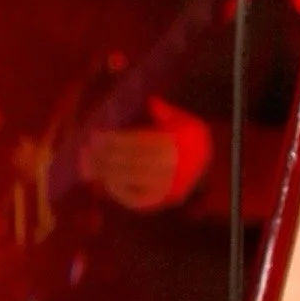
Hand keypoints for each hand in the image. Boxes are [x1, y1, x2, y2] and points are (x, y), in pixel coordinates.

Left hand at [80, 97, 211, 211]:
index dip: (115, 140)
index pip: (139, 143)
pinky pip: (138, 198)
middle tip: (86, 151)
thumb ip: (166, 111)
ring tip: (88, 166)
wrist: (212, 162)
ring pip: (133, 180)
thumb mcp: (185, 119)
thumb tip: (151, 100)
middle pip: (132, 162)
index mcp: (178, 144)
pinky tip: (106, 182)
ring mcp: (170, 186)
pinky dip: (120, 192)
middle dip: (106, 157)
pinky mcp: (165, 200)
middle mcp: (174, 167)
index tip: (96, 136)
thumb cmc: (191, 137)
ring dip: (107, 173)